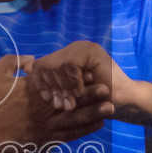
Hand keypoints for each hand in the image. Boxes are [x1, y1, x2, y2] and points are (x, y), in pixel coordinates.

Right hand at [0, 54, 112, 151]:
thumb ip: (11, 61)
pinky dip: (85, 131)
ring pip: (75, 120)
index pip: (59, 82)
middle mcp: (42, 108)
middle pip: (72, 101)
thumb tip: (32, 59)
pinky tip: (98, 125)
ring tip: (110, 108)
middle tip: (108, 88)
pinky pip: (70, 135)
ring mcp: (45, 127)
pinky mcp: (45, 141)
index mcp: (33, 91)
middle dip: (91, 95)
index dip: (76, 78)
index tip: (91, 72)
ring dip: (93, 113)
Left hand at [27, 41, 141, 116]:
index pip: (40, 65)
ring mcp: (82, 47)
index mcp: (64, 57)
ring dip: (63, 87)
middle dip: (51, 87)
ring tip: (71, 103)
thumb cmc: (95, 103)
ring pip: (56, 64)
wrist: (124, 102)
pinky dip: (74, 82)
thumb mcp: (67, 96)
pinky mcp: (91, 51)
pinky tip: (81, 93)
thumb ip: (51, 86)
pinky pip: (70, 64)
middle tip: (61, 104)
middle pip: (45, 64)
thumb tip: (27, 72)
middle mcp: (72, 49)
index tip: (48, 99)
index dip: (40, 83)